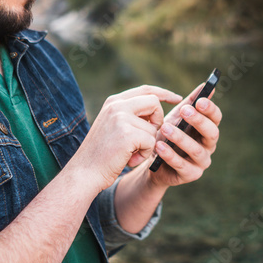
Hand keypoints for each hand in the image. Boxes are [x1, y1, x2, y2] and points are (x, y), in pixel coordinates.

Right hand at [67, 85, 181, 191]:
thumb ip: (132, 117)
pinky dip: (145, 154)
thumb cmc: (102, 154)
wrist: (85, 173)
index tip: (178, 98)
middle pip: (154, 102)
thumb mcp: (114, 127)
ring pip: (154, 127)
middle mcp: (117, 105)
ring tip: (130, 154)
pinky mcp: (128, 134)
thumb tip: (158, 114)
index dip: (164, 93)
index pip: (146, 90)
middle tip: (149, 137)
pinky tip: (130, 160)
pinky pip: (151, 142)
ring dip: (147, 145)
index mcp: (114, 102)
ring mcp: (121, 118)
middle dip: (159, 120)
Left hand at [149, 84, 222, 186]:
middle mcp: (209, 145)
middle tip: (185, 111)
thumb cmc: (168, 134)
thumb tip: (206, 85)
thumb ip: (191, 102)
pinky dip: (170, 155)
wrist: (154, 160)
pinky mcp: (191, 175)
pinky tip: (159, 146)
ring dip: (181, 138)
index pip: (216, 118)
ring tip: (165, 128)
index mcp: (207, 129)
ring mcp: (201, 162)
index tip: (199, 101)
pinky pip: (181, 165)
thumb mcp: (177, 116)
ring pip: (196, 150)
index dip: (210, 109)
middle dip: (199, 121)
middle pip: (211, 133)